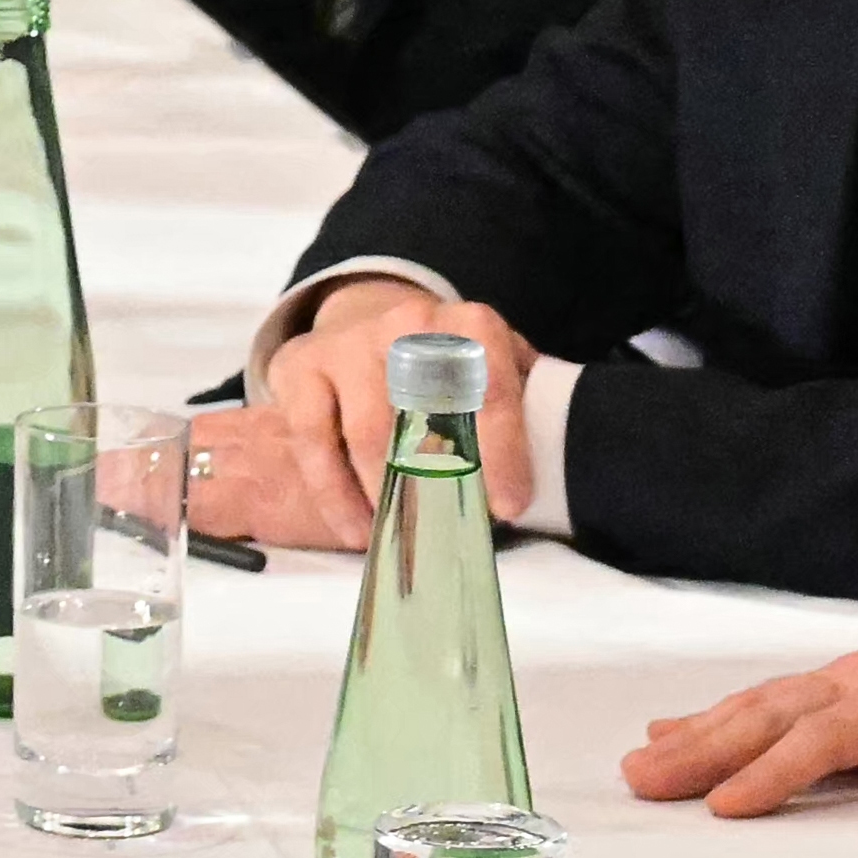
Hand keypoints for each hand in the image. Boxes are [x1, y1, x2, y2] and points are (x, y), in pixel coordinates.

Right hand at [200, 279, 511, 546]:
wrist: (372, 322)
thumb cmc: (449, 368)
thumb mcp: (499, 371)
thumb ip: (529, 408)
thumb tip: (559, 473)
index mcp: (468, 324)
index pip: (491, 390)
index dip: (503, 452)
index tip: (509, 507)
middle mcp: (406, 321)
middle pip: (423, 414)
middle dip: (439, 483)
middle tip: (449, 531)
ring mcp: (346, 341)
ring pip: (367, 432)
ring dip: (388, 496)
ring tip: (403, 536)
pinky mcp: (298, 365)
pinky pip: (312, 440)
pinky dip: (334, 494)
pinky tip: (357, 529)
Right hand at [624, 604, 857, 820]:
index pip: (832, 734)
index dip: (778, 769)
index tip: (726, 805)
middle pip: (775, 714)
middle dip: (705, 748)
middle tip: (642, 780)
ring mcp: (857, 678)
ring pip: (765, 704)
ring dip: (700, 734)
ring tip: (642, 763)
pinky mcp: (855, 686)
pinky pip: (778, 701)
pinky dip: (723, 716)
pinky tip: (681, 731)